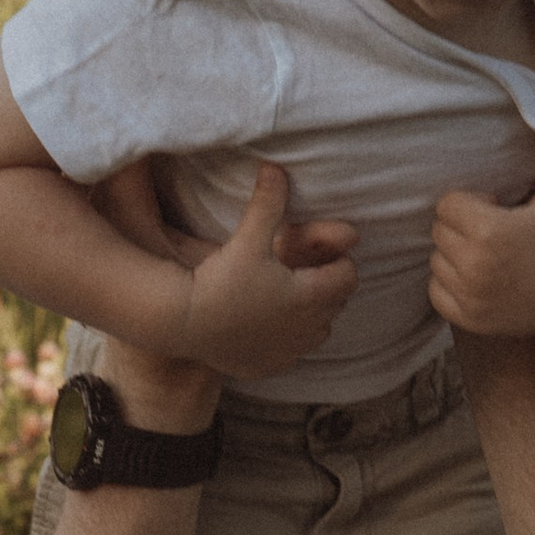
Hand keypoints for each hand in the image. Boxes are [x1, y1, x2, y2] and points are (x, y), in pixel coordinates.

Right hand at [160, 162, 359, 383]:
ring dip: (309, 314)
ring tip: (284, 297)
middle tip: (299, 270)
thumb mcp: (248, 238)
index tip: (317, 255)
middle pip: (336, 303)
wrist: (185, 323)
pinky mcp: (270, 367)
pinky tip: (263, 325)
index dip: (337, 261)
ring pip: (318, 330)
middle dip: (324, 286)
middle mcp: (308, 328)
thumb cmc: (220, 279)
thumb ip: (268, 204)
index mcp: (312, 294)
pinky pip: (291, 353)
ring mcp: (290, 352)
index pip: (348, 275)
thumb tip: (275, 167)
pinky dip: (285, 340)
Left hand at [429, 122, 534, 339]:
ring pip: (436, 261)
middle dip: (462, 226)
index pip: (448, 204)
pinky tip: (482, 277)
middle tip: (493, 230)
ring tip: (489, 253)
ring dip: (455, 254)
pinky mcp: (467, 318)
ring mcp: (470, 296)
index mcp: (491, 231)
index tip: (497, 207)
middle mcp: (475, 266)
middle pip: (440, 231)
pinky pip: (436, 290)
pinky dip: (451, 283)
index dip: (470, 202)